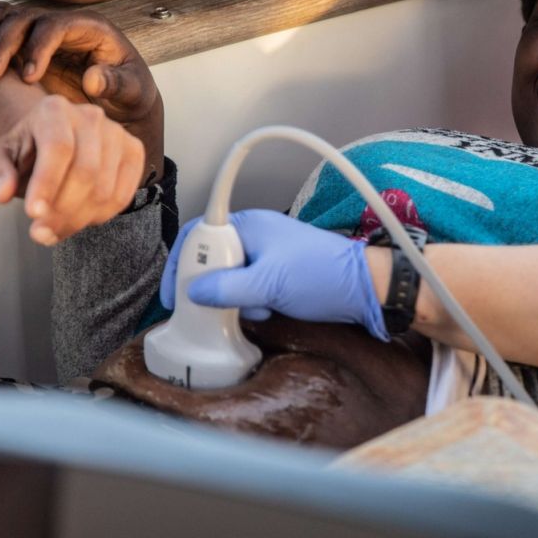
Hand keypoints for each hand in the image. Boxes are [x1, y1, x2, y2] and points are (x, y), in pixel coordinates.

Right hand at [0, 1, 162, 181]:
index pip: (57, 26)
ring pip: (8, 19)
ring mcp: (46, 30)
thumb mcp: (133, 92)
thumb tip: (92, 79)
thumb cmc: (131, 94)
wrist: (123, 99)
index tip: (28, 78)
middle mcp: (66, 23)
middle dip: (3, 44)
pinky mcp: (31, 42)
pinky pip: (2, 23)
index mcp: (92, 28)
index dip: (38, 47)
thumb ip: (116, 85)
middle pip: (26, 19)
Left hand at [0, 95, 145, 244]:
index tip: (33, 215)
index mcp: (54, 109)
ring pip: (105, 189)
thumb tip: (2, 193)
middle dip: (62, 210)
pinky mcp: (134, 152)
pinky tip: (78, 220)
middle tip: (40, 233)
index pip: (58, 147)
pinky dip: (100, 216)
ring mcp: (118, 133)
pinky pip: (123, 196)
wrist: (51, 149)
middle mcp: (91, 116)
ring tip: (54, 230)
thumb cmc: (23, 154)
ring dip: (78, 219)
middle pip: (86, 171)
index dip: (47, 184)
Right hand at [160, 210, 388, 339]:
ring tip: (253, 309)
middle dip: (211, 286)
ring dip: (234, 298)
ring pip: (230, 277)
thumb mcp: (269, 285)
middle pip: (212, 259)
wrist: (365, 288)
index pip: (200, 235)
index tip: (172, 293)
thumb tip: (194, 293)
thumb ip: (228, 288)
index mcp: (250, 225)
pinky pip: (249, 287)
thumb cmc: (322, 276)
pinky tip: (267, 311)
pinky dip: (251, 302)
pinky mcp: (278, 274)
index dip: (182, 264)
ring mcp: (267, 255)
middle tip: (209, 308)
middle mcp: (255, 235)